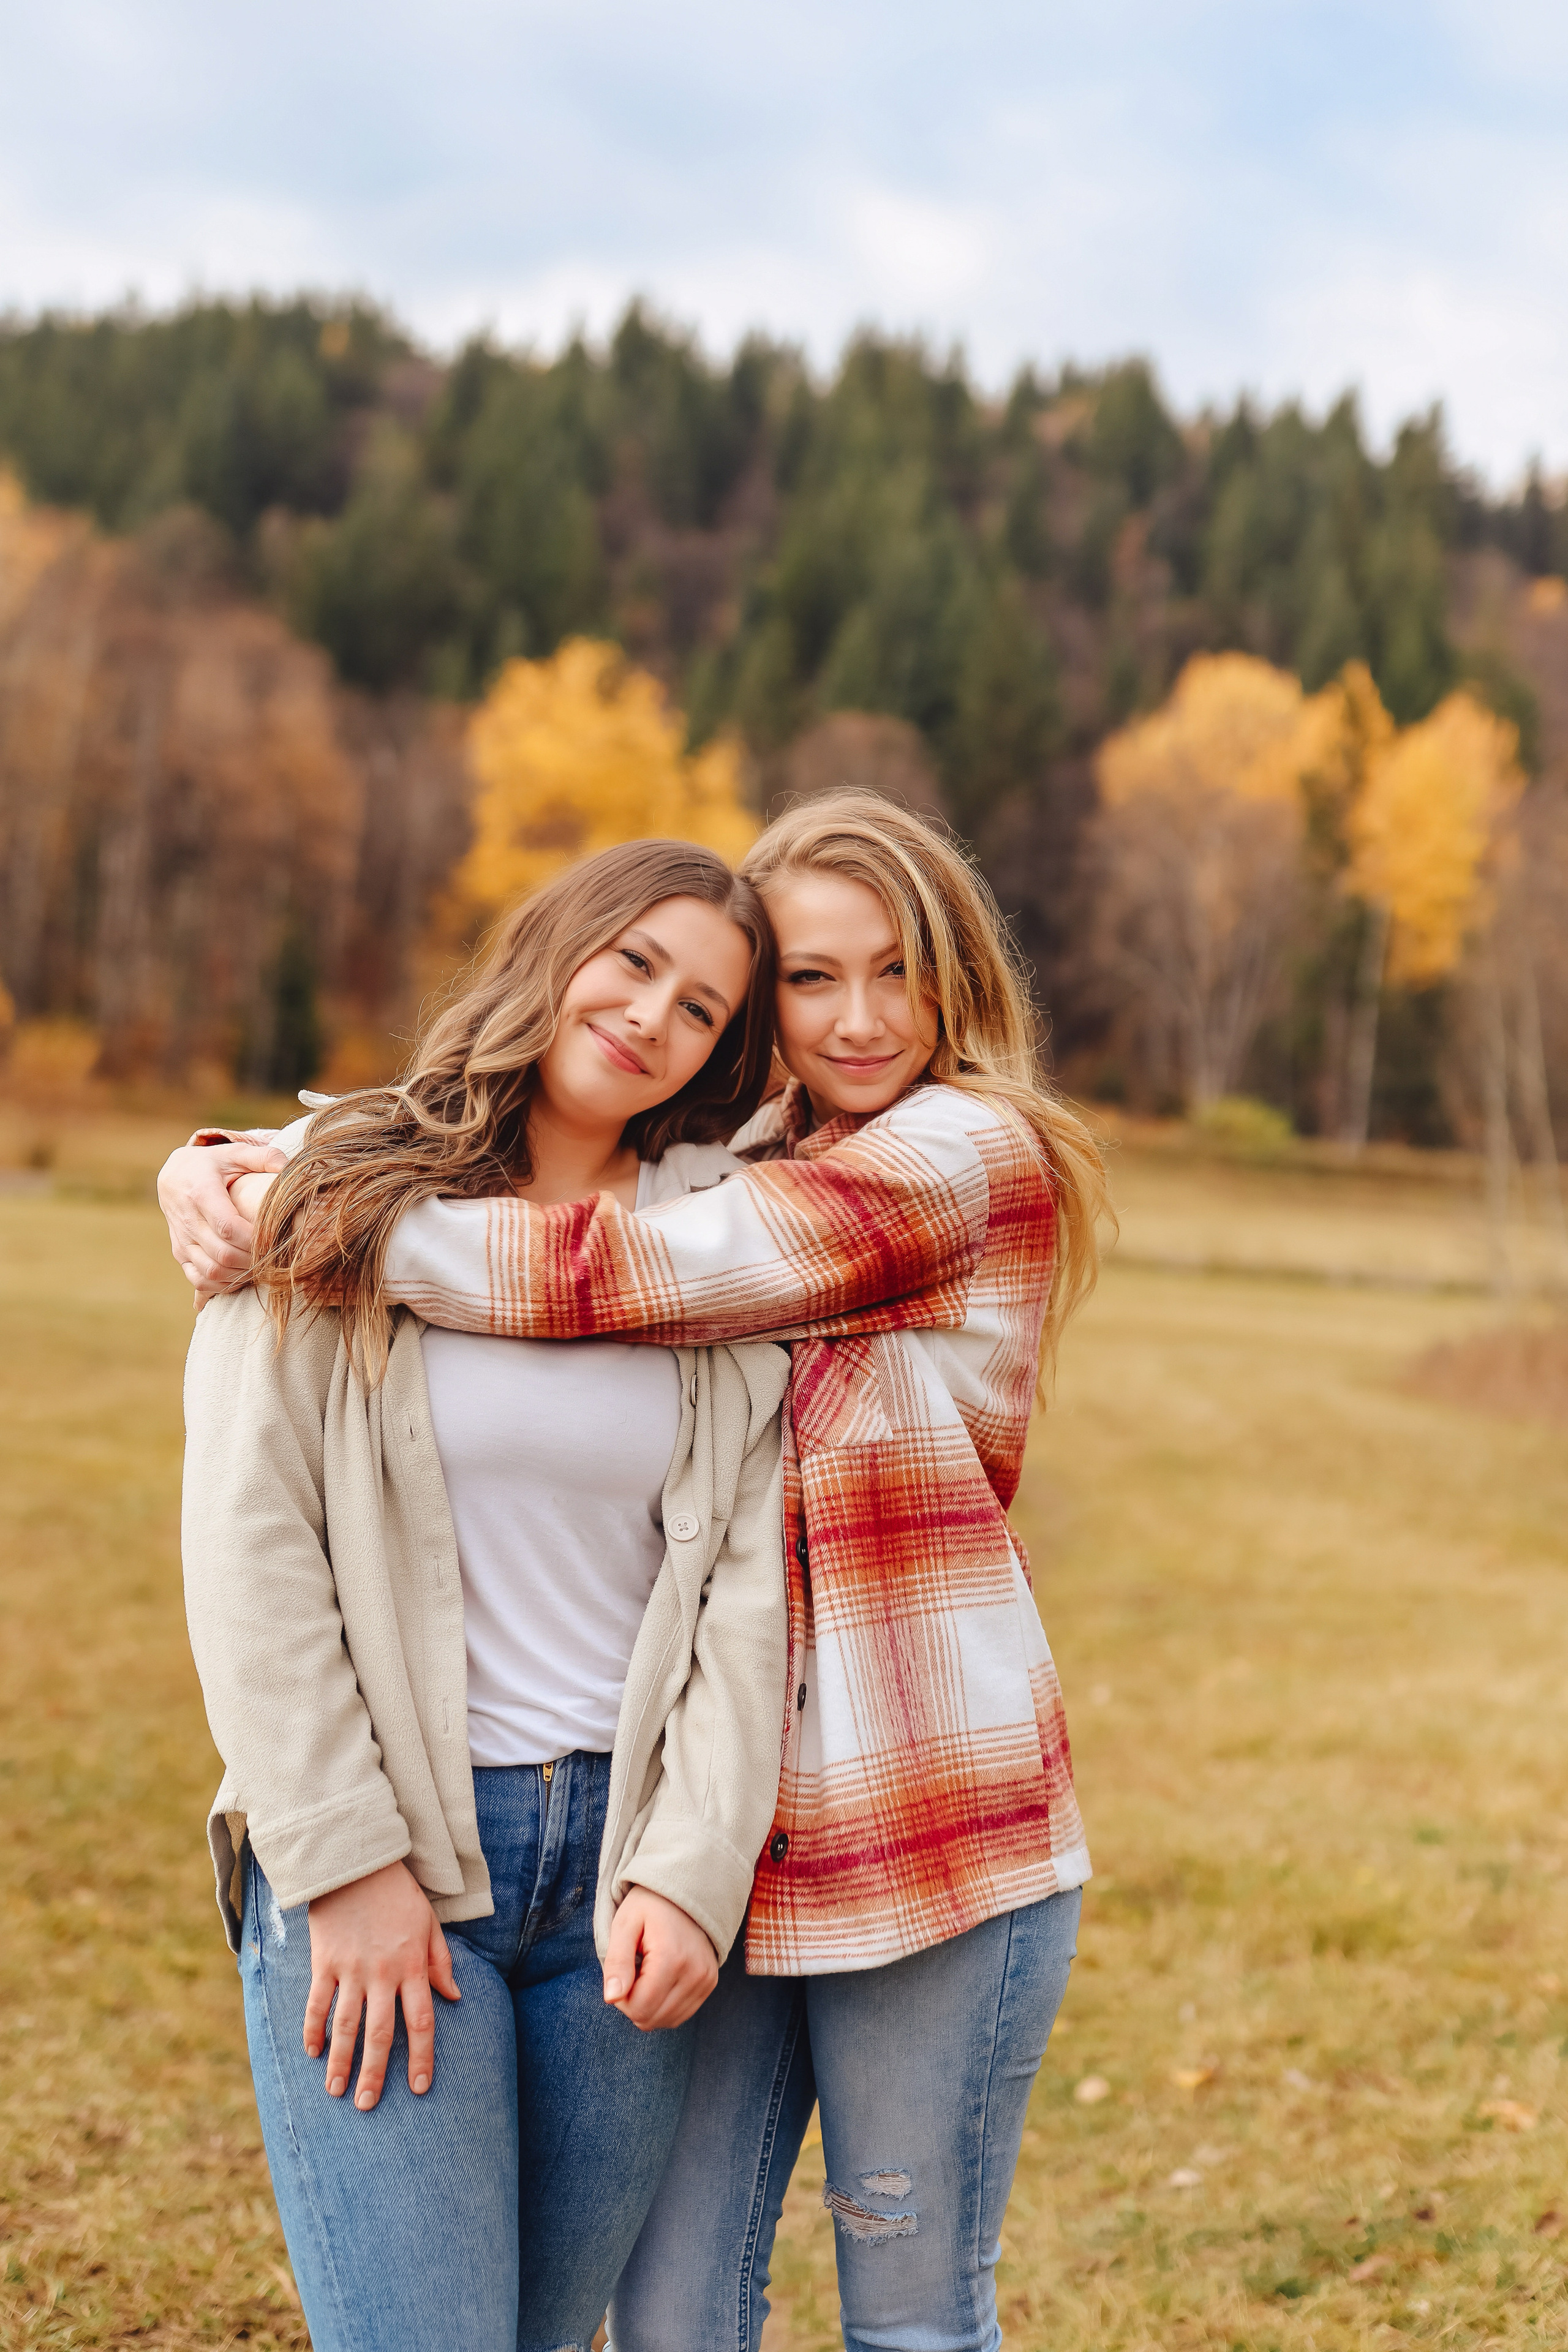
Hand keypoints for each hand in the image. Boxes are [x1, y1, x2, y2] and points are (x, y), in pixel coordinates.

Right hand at [157, 1140, 284, 1300]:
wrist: (173, 1176)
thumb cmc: (212, 1164)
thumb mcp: (235, 1153)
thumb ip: (264, 1156)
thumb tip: (288, 1167)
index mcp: (201, 1194)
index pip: (228, 1227)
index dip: (254, 1240)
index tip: (276, 1239)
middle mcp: (188, 1220)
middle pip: (223, 1254)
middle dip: (253, 1260)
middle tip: (275, 1256)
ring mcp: (182, 1240)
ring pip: (211, 1271)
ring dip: (241, 1274)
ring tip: (262, 1265)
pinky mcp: (180, 1253)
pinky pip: (199, 1279)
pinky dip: (223, 1284)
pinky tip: (241, 1274)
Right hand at [304, 1860, 460, 2109]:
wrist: (359, 1862)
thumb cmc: (399, 1895)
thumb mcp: (429, 1924)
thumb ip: (441, 1963)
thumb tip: (454, 1998)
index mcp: (413, 1966)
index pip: (421, 2022)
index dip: (421, 2057)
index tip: (419, 2088)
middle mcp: (383, 1973)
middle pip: (380, 2033)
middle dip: (375, 2073)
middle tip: (368, 2106)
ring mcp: (351, 1969)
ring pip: (346, 2025)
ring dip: (341, 2062)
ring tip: (336, 2092)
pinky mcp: (324, 1961)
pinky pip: (317, 2002)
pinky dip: (313, 2029)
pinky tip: (312, 2053)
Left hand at [603, 1887, 718, 2031]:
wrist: (686, 1891)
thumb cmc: (649, 1905)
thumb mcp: (625, 1924)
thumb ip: (616, 1962)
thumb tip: (611, 1999)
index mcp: (671, 1958)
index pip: (639, 2008)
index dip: (620, 1998)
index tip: (622, 1972)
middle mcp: (695, 1974)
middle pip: (651, 2019)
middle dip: (634, 2002)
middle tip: (633, 1971)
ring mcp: (706, 1981)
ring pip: (666, 2021)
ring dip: (649, 2005)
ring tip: (648, 1973)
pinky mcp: (710, 1984)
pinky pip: (681, 2014)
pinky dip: (664, 2005)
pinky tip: (661, 1980)